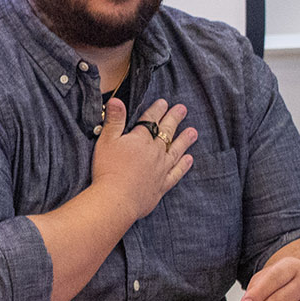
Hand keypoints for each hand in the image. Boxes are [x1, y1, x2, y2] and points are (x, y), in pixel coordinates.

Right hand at [90, 96, 196, 223]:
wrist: (116, 200)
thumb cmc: (107, 170)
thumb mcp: (106, 141)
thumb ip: (114, 120)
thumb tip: (116, 100)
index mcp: (140, 139)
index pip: (151, 120)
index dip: (157, 110)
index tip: (164, 102)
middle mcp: (154, 152)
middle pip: (166, 132)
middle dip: (174, 119)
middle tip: (183, 109)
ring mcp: (160, 169)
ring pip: (175, 151)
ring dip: (184, 140)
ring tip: (193, 132)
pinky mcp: (160, 186)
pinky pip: (176, 173)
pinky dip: (183, 166)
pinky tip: (188, 159)